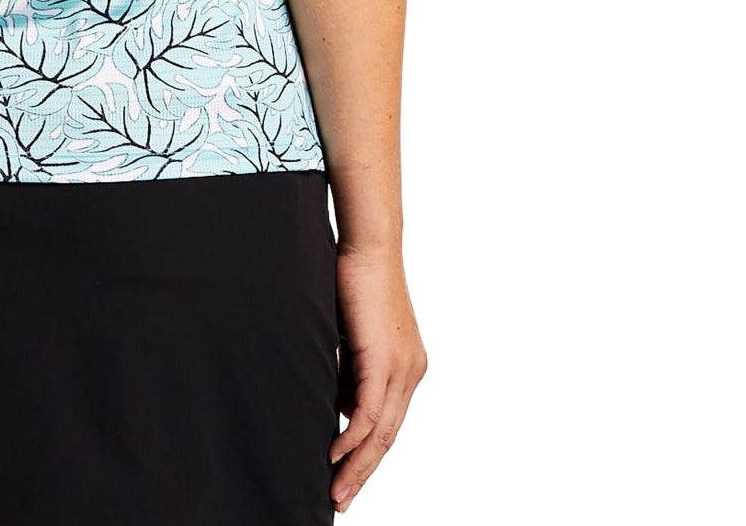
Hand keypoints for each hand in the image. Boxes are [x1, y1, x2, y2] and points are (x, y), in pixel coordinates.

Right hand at [328, 242, 427, 512]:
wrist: (368, 246)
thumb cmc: (355, 280)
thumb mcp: (352, 337)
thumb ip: (350, 372)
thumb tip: (342, 407)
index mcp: (406, 366)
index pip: (388, 422)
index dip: (367, 455)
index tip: (346, 477)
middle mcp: (411, 372)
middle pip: (387, 436)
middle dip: (362, 472)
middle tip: (341, 499)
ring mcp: (401, 367)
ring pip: (380, 431)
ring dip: (356, 464)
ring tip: (337, 489)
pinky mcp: (384, 359)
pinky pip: (368, 411)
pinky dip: (351, 437)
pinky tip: (334, 453)